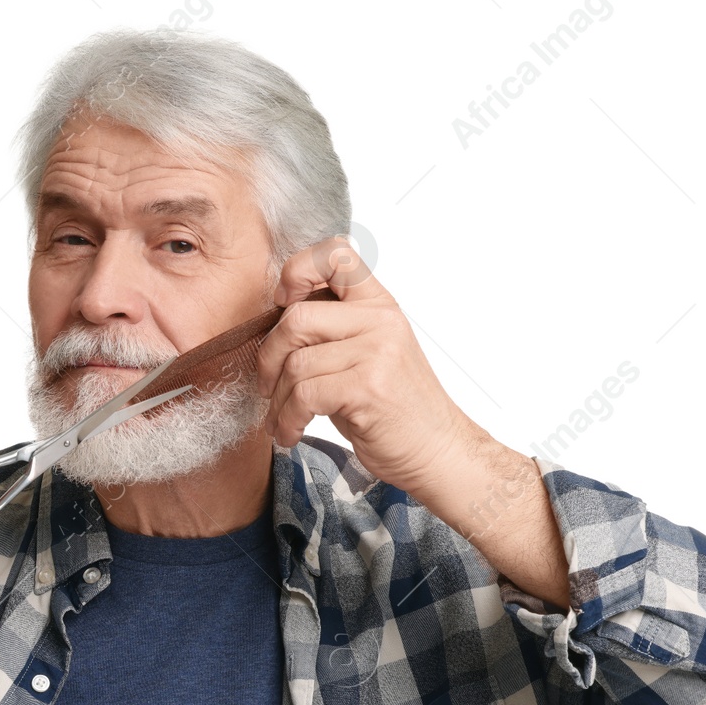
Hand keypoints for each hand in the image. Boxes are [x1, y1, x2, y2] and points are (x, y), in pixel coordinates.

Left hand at [254, 237, 480, 494]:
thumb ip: (332, 330)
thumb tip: (273, 322)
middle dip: (269, 357)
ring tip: (283, 419)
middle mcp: (380, 320)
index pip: (336, 254)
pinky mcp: (368, 387)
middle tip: (268, 384)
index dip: (298, 271)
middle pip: (296, 317)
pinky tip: (291, 432)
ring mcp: (377, 352)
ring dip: (278, 400)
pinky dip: (288, 419)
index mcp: (379, 305)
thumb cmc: (394, 407)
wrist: (436, 450)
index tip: (282, 304)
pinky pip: (304, 395)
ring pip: (296, 363)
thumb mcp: (368, 354)